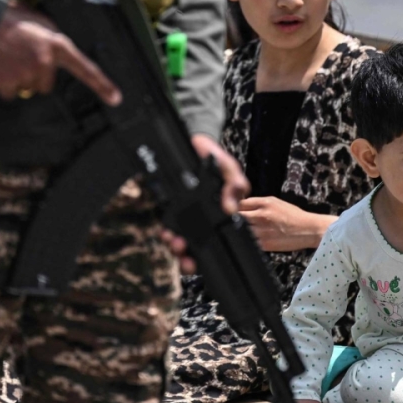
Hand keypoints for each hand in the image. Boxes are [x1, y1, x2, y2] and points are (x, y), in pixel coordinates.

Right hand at [0, 1, 121, 104]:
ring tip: (6, 57)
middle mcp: (45, 63)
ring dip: (17, 78)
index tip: (116, 98)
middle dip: (34, 75)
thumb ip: (52, 41)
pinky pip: (9, 93)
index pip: (86, 68)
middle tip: (20, 56)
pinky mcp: (8, 85)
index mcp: (56, 45)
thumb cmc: (7, 19)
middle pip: (46, 85)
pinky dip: (2, 84)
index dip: (103, 85)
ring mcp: (26, 75)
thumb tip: (56, 56)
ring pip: (27, 89)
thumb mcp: (40, 22)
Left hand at [159, 136, 249, 274]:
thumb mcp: (230, 169)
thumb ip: (235, 185)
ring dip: (177, 247)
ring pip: (182, 241)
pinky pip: (168, 227)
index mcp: (219, 212)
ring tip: (175, 242)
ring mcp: (185, 216)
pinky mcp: (171, 210)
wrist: (191, 144)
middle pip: (197, 246)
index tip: (203, 258)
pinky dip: (167, 233)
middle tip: (186, 255)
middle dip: (190, 257)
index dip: (210, 252)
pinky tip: (166, 231)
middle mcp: (202, 218)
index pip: (218, 238)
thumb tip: (230, 208)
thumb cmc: (213, 157)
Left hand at [239, 197, 335, 251]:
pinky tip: (249, 240)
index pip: (240, 204)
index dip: (236, 207)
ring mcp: (262, 231)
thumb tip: (242, 206)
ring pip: (240, 230)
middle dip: (235, 219)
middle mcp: (262, 216)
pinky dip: (246, 240)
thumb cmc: (294, 216)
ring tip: (241, 231)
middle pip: (237, 216)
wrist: (309, 229)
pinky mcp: (264, 244)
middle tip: (235, 222)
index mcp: (265, 203)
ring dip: (239, 231)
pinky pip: (248, 241)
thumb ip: (258, 204)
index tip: (234, 211)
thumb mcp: (276, 202)